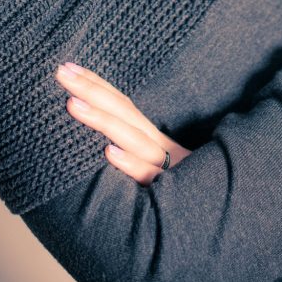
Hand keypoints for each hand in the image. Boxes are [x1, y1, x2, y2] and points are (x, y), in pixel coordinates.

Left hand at [54, 61, 191, 184]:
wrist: (221, 215)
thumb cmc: (185, 195)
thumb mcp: (160, 171)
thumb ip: (135, 155)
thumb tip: (99, 145)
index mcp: (154, 140)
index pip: (121, 104)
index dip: (96, 84)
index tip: (68, 67)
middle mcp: (159, 147)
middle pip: (123, 112)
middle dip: (90, 90)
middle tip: (61, 71)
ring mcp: (167, 168)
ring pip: (134, 140)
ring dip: (103, 120)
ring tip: (72, 104)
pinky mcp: (173, 194)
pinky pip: (150, 178)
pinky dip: (131, 164)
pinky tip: (108, 153)